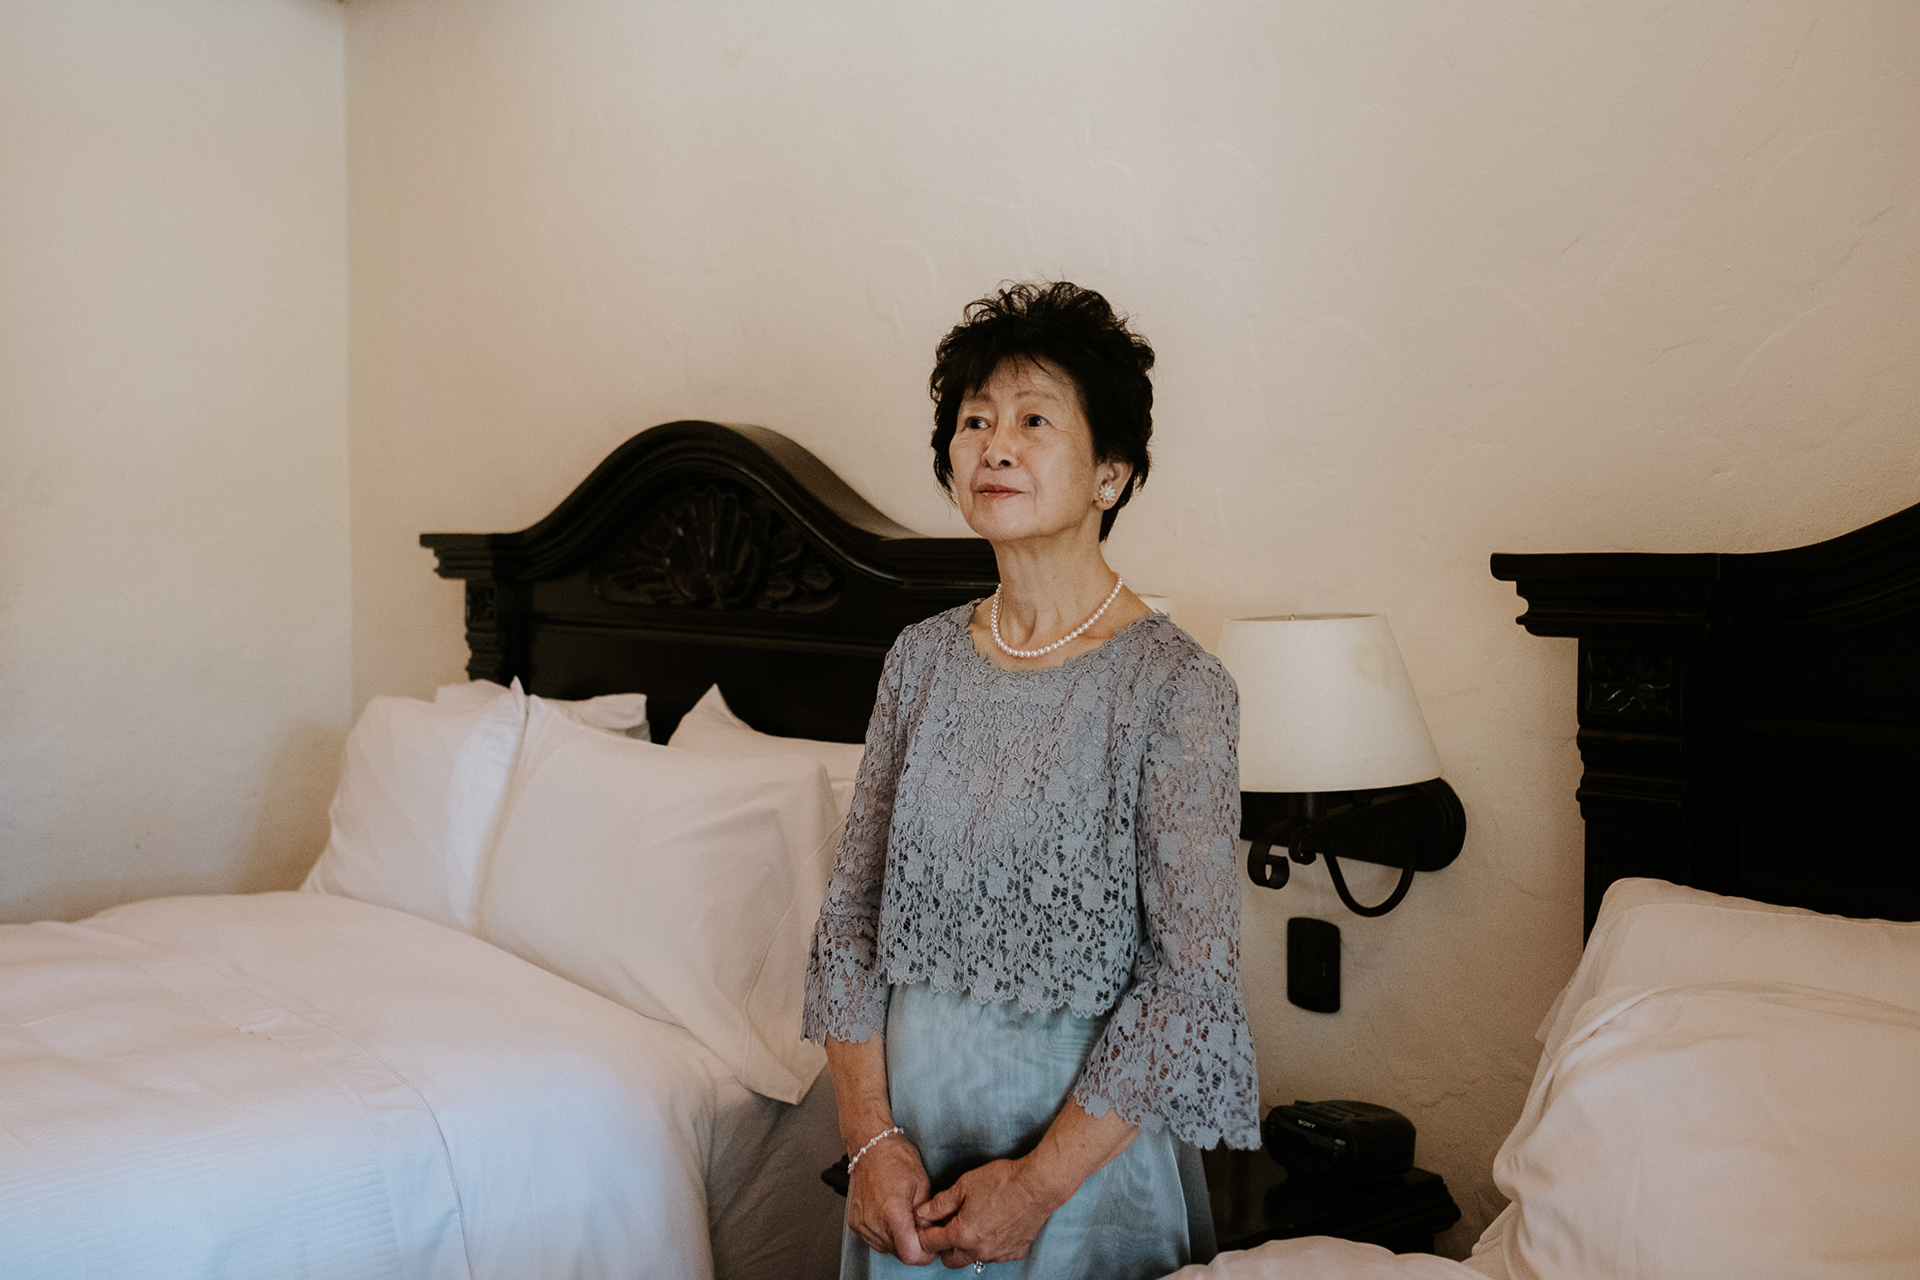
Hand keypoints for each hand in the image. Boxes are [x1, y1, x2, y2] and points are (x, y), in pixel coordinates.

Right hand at [847, 1135, 936, 1265]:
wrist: (870, 1147)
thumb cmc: (895, 1158)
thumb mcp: (922, 1185)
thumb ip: (927, 1216)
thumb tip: (930, 1234)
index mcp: (892, 1212)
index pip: (910, 1255)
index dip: (925, 1253)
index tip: (931, 1244)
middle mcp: (874, 1222)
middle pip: (899, 1254)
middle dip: (914, 1246)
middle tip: (921, 1228)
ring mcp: (862, 1224)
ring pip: (887, 1249)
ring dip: (900, 1241)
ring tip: (905, 1218)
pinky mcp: (855, 1223)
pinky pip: (875, 1240)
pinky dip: (886, 1234)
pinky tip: (891, 1217)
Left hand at [913, 1159, 1057, 1269]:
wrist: (1038, 1185)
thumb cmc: (1002, 1181)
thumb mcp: (965, 1185)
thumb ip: (940, 1203)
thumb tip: (922, 1213)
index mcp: (963, 1234)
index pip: (932, 1244)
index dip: (924, 1234)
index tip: (924, 1227)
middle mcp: (979, 1250)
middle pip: (950, 1260)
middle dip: (943, 1246)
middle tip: (946, 1226)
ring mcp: (998, 1254)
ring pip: (972, 1258)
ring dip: (966, 1247)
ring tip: (971, 1223)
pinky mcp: (1014, 1252)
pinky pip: (994, 1256)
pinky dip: (988, 1246)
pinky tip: (992, 1226)